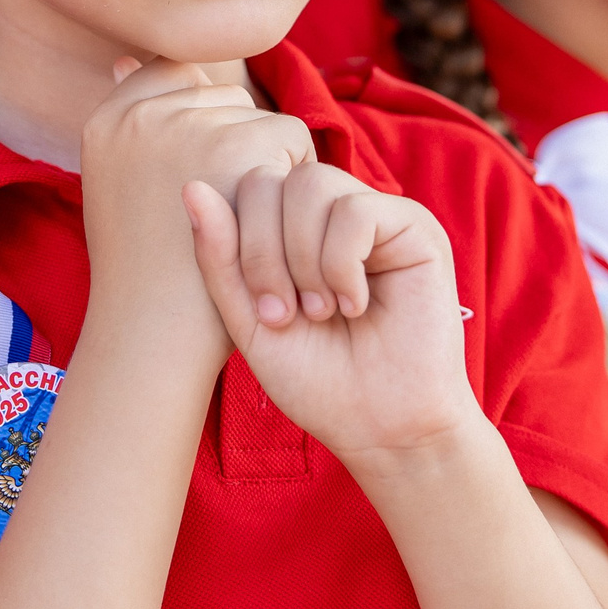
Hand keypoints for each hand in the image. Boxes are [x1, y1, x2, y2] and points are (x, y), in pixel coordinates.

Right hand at [80, 59, 316, 366]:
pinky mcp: (238, 148)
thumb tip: (127, 58)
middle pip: (221, 96)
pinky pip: (290, 139)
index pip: (171, 77)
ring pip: (258, 116)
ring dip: (265, 163)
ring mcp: (188, 126)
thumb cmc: (144, 276)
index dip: (199, 127)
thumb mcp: (118, 186)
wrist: (155, 338)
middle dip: (236, 143)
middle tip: (224, 211)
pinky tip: (270, 227)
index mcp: (104, 120)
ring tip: (244, 223)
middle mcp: (140, 113)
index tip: (202, 177)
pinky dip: (293, 181)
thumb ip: (130, 127)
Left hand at [185, 161, 482, 464]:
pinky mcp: (416, 228)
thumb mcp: (248, 319)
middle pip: (274, 179)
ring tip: (322, 311)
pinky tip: (355, 305)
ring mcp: (378, 214)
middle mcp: (335, 211)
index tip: (264, 314)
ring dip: (304, 260)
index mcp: (295, 227)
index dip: (242, 243)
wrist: (381, 429)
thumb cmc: (317, 380)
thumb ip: (220, 257)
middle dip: (265, 252)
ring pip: (313, 184)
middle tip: (287, 314)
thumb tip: (191, 187)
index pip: (249, 185)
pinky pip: (356, 210)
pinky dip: (342, 264)